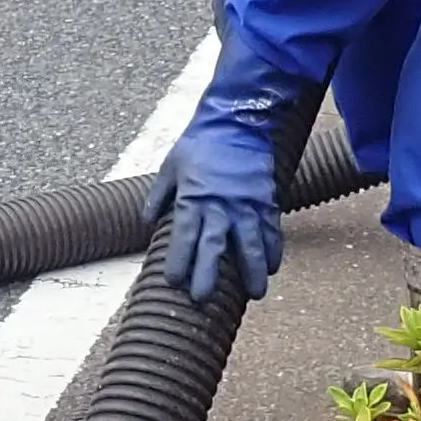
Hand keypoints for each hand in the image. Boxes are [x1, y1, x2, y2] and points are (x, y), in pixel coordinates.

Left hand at [144, 42, 295, 302]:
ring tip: (256, 294)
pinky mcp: (265, 199)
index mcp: (194, 198)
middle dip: (208, 275)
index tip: (174, 282)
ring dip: (253, 270)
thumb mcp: (171, 166)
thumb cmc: (200, 144)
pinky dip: (273, 248)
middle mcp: (220, 206)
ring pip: (250, 243)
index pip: (184, 237)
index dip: (179, 261)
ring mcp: (246, 204)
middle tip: (203, 300)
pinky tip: (273, 266)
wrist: (237, 121)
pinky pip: (271, 229)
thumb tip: (147, 220)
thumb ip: (159, 196)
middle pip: (214, 247)